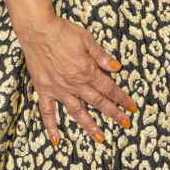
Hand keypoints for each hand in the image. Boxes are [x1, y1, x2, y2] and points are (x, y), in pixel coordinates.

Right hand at [20, 13, 136, 144]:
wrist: (38, 30)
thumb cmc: (63, 32)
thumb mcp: (87, 39)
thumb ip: (102, 56)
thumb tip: (118, 68)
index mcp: (87, 71)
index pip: (109, 88)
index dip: (122, 98)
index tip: (132, 108)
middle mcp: (74, 83)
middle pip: (97, 102)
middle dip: (113, 114)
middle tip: (125, 124)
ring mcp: (59, 89)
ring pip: (77, 112)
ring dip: (89, 126)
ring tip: (100, 138)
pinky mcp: (44, 90)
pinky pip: (47, 112)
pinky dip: (51, 126)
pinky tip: (56, 140)